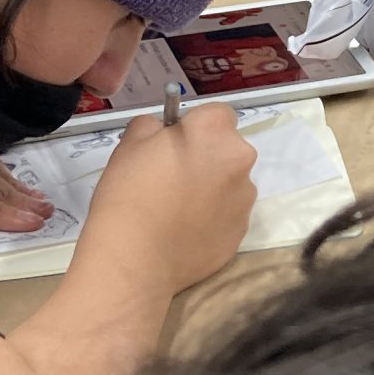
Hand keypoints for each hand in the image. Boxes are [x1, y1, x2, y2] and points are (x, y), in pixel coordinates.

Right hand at [74, 101, 259, 296]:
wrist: (134, 260)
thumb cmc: (128, 194)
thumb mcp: (129, 145)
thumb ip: (153, 127)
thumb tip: (165, 132)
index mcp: (215, 131)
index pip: (217, 114)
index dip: (195, 127)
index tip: (174, 145)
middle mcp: (241, 161)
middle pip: (228, 149)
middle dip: (207, 157)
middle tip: (173, 178)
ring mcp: (245, 199)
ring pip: (231, 183)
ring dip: (213, 189)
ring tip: (178, 211)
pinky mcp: (241, 232)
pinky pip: (228, 215)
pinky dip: (213, 219)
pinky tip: (184, 232)